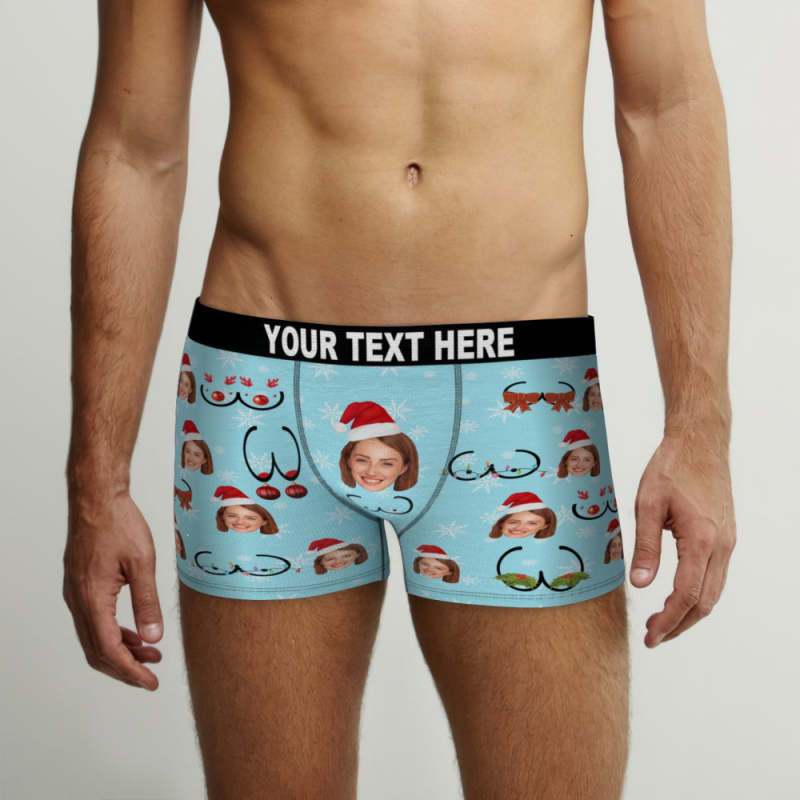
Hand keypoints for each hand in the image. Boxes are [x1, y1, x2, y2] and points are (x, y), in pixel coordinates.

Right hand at [63, 490, 163, 688]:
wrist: (98, 500)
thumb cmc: (119, 524)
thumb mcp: (142, 563)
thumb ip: (147, 603)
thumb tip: (153, 638)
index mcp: (92, 599)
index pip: (109, 650)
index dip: (130, 671)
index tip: (150, 682)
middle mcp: (78, 601)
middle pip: (97, 651)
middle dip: (125, 667)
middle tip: (151, 675)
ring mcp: (76, 594)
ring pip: (94, 637)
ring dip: (121, 650)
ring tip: (151, 654)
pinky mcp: (81, 586)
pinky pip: (94, 621)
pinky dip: (114, 633)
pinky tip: (135, 633)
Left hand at [629, 429, 735, 646]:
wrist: (700, 441)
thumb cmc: (671, 468)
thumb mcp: (647, 505)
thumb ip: (645, 547)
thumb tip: (640, 584)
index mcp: (702, 540)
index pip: (687, 595)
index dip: (669, 620)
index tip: (650, 635)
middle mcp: (722, 545)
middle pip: (705, 602)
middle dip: (679, 624)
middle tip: (653, 636)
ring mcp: (728, 541)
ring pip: (714, 591)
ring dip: (689, 611)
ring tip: (660, 621)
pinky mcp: (726, 536)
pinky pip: (716, 576)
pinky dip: (698, 593)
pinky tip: (677, 594)